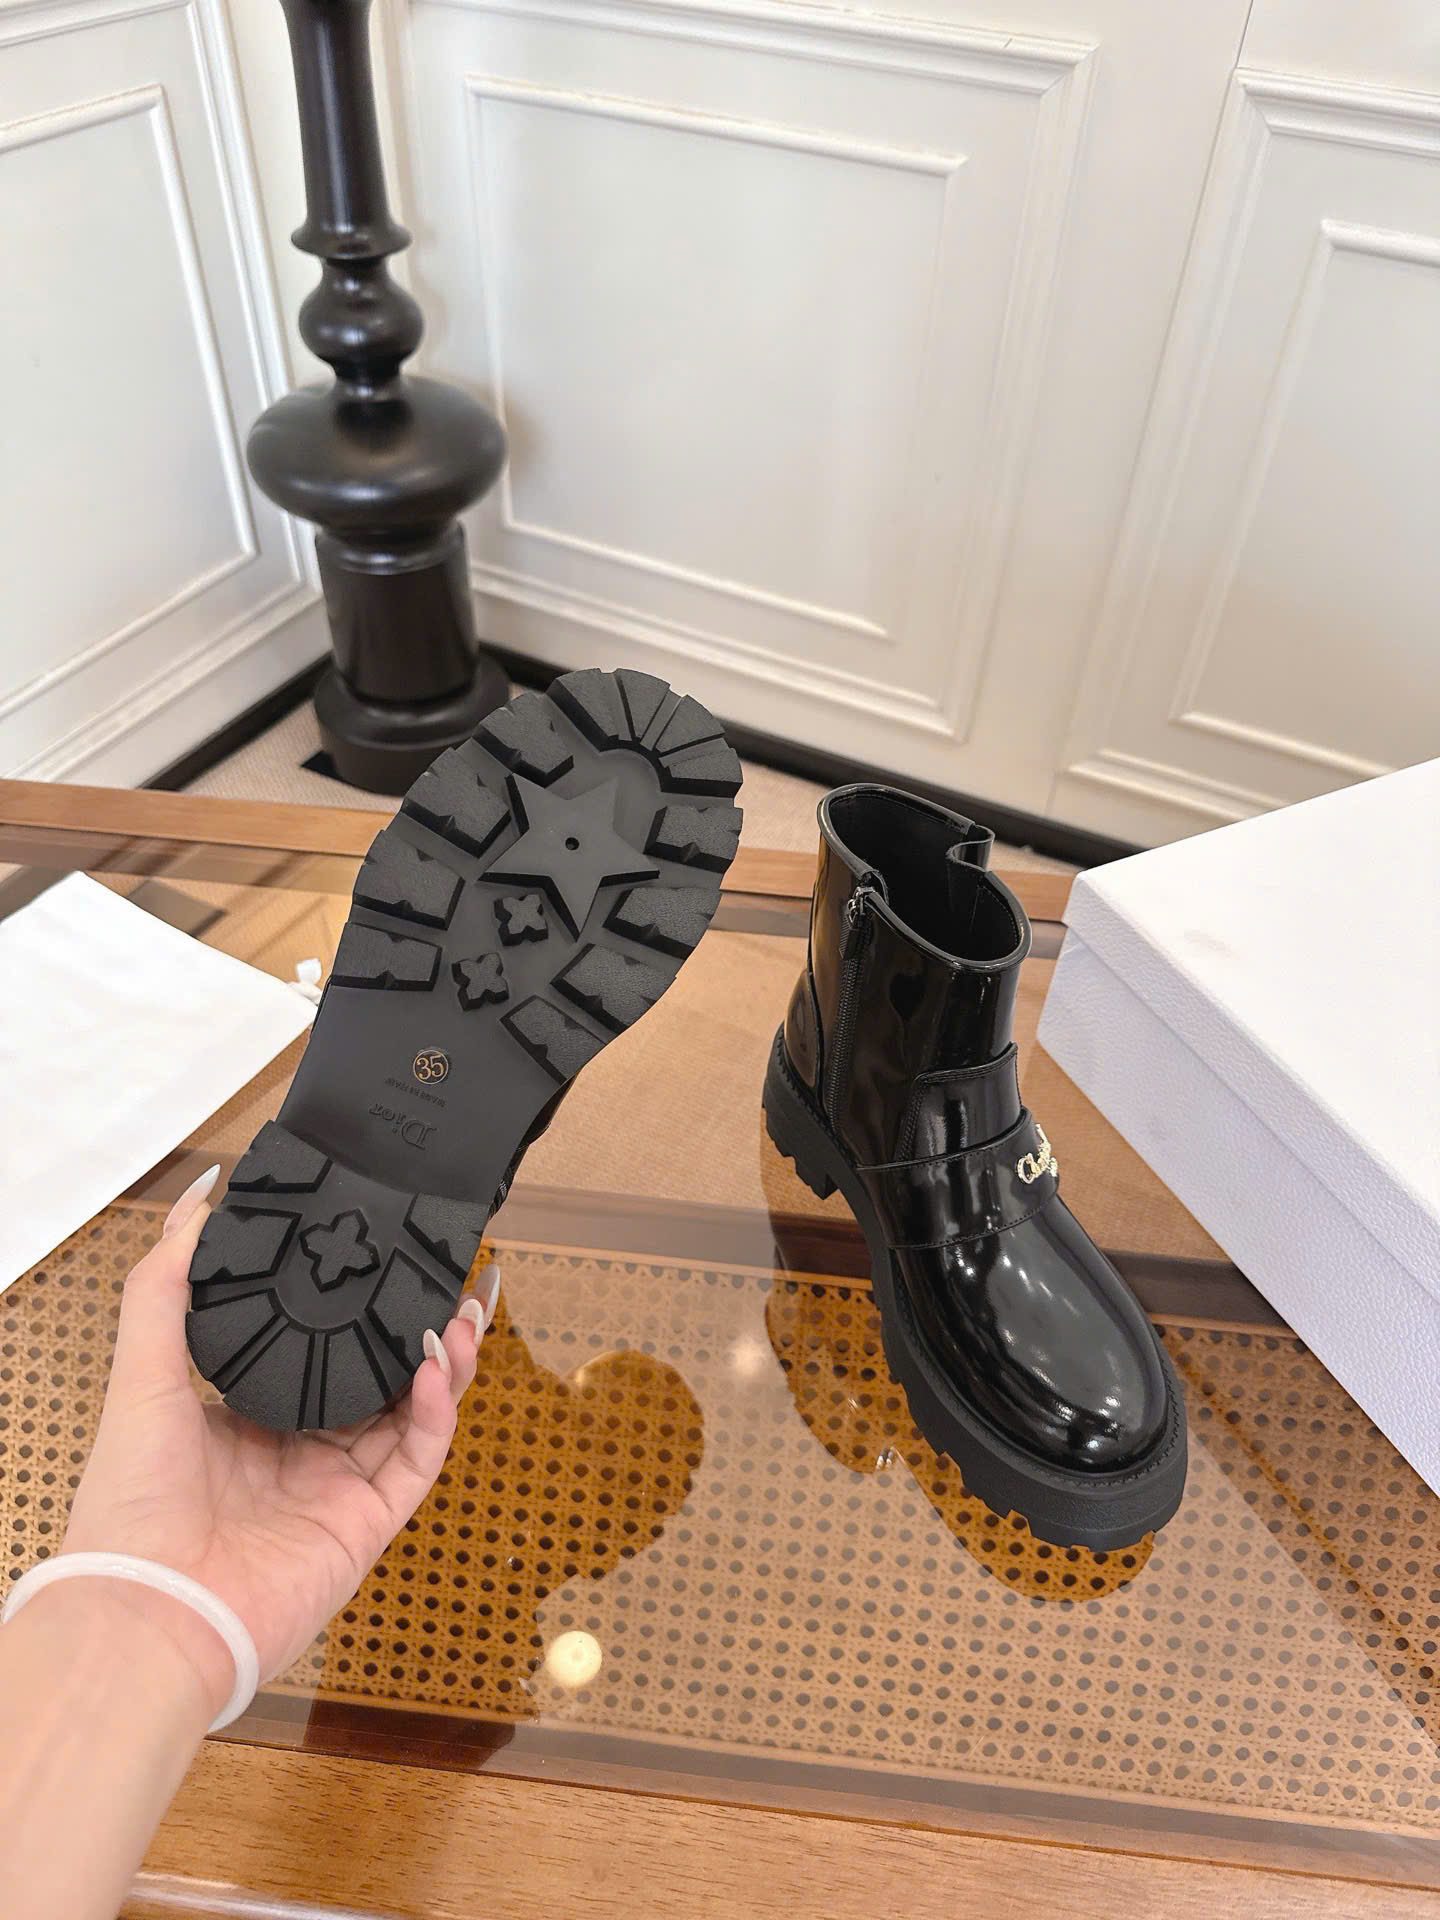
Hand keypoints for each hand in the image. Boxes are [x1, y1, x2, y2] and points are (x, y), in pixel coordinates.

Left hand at [60, 1171, 496, 1718]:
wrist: (148, 1613)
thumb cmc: (130, 1508)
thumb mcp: (143, 1371)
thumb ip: (167, 1283)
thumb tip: (199, 1198)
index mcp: (246, 1420)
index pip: (317, 1351)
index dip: (356, 1308)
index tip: (383, 1256)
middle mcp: (297, 1452)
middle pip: (380, 1377)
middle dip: (419, 1327)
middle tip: (450, 1277)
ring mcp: (336, 1490)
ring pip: (413, 1412)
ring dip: (444, 1359)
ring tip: (462, 1308)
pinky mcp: (368, 1524)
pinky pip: (418, 1457)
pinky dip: (437, 1407)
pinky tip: (438, 1362)